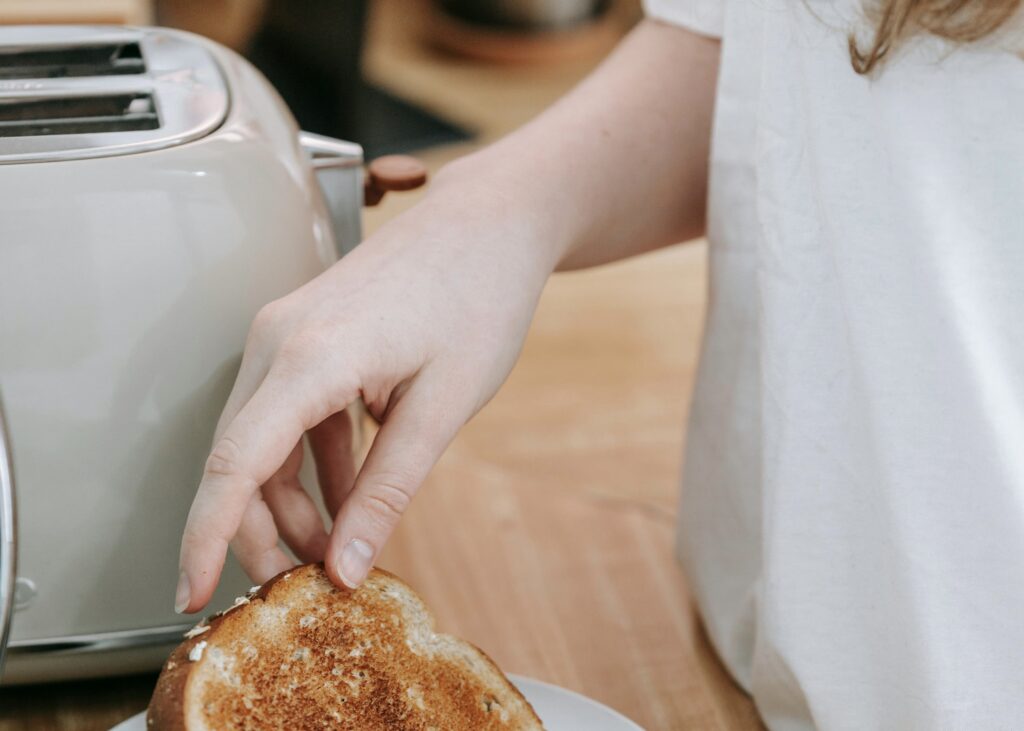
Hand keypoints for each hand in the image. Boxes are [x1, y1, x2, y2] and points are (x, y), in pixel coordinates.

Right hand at [175, 181, 557, 612]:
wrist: (488, 222)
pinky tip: (347, 494)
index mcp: (310, 356)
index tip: (191, 595)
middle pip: (238, 458)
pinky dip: (311, 460)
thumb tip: (345, 566)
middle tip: (305, 584)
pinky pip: (289, 413)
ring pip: (261, 439)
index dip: (206, 537)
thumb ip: (389, 489)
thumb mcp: (443, 406)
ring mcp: (287, 333)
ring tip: (335, 548)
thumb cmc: (478, 297)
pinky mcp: (306, 335)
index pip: (233, 464)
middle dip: (260, 530)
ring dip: (290, 499)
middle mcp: (279, 340)